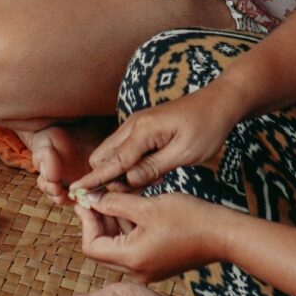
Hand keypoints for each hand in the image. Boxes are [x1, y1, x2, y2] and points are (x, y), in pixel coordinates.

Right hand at [70, 87, 236, 193]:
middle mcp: (133, 125)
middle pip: (104, 156)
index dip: (94, 179)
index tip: (75, 191)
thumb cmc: (206, 127)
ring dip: (122, 172)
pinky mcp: (142, 129)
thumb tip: (129, 181)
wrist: (219, 102)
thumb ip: (154, 167)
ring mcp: (136, 125)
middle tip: (134, 193)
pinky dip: (131, 164)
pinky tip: (153, 172)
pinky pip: (126, 150)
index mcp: (142, 131)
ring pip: (113, 153)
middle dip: (108, 177)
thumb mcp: (185, 153)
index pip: (112, 161)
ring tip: (153, 180)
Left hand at [74, 191, 227, 282]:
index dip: (86, 222)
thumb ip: (114, 203)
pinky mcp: (157, 264)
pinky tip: (130, 208)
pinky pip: (132, 249)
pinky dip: (127, 230)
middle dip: (96, 223)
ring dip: (111, 225)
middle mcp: (137, 272)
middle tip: (94, 198)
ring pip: (117, 248)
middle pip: (102, 250)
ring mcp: (148, 270)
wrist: (224, 235)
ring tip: (111, 198)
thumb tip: (90, 199)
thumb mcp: (146, 206)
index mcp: (132, 259)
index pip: (91, 246)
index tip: (86, 200)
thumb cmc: (189, 218)